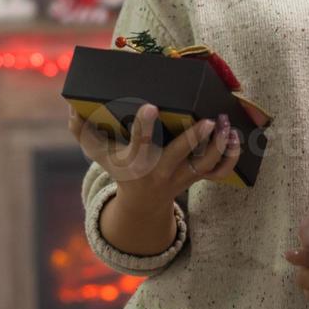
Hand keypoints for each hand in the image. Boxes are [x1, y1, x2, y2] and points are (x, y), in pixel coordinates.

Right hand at [70, 103, 241, 209]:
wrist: (140, 203)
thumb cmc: (118, 167)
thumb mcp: (96, 151)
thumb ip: (81, 128)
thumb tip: (72, 105)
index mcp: (135, 162)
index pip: (139, 144)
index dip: (144, 126)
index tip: (151, 106)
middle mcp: (159, 171)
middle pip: (180, 156)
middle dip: (195, 138)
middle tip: (209, 119)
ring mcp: (181, 177)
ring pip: (205, 165)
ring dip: (219, 145)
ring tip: (224, 122)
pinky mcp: (196, 178)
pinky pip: (219, 173)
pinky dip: (231, 158)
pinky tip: (236, 138)